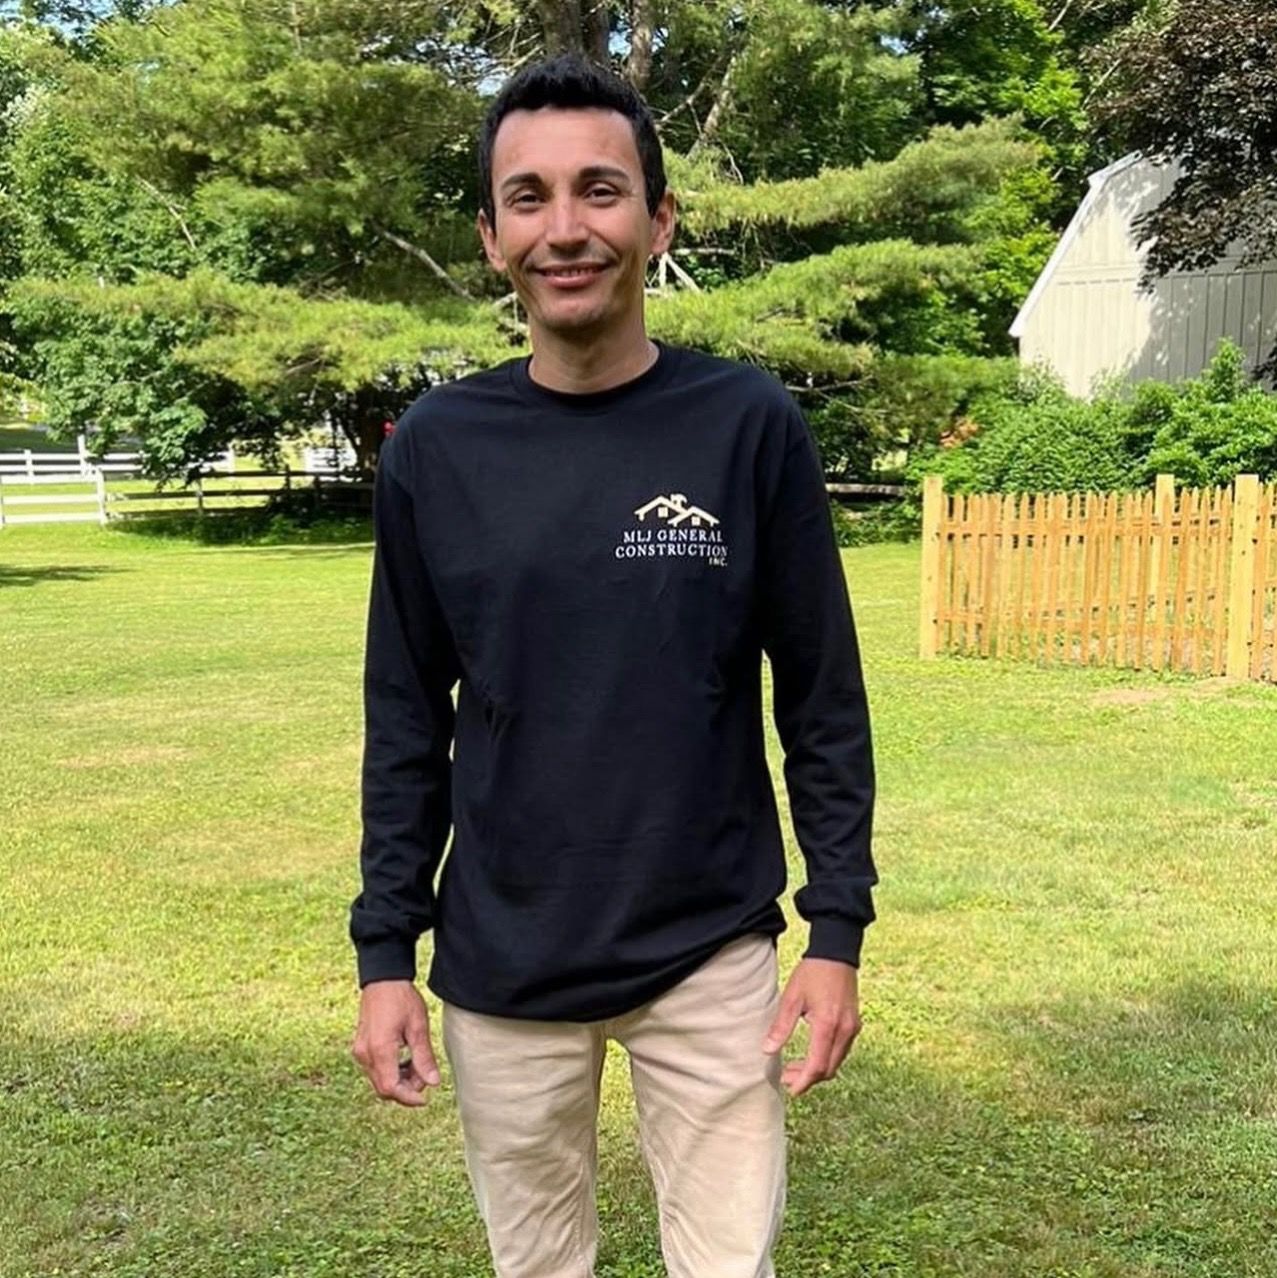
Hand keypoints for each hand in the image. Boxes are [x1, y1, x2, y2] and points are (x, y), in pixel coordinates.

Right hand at [351, 979, 441, 1107]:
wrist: (383, 979)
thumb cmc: (401, 999)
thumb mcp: (418, 1027)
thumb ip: (424, 1057)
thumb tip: (433, 1083)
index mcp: (380, 1049)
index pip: (391, 1088)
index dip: (408, 1097)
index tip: (424, 1099)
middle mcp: (365, 1054)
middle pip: (383, 1088)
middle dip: (405, 1089)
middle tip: (425, 1075)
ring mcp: (360, 1051)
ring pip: (378, 1080)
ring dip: (399, 1080)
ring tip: (417, 1064)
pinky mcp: (360, 1047)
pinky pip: (374, 1069)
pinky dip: (390, 1071)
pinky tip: (405, 1058)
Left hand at [761, 957, 861, 1097]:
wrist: (836, 954)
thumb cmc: (812, 973)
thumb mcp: (791, 997)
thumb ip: (781, 1026)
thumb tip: (767, 1050)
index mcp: (827, 1026)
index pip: (817, 1066)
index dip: (803, 1082)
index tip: (790, 1090)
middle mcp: (844, 1031)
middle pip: (828, 1069)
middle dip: (808, 1078)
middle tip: (786, 1078)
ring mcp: (853, 1028)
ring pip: (836, 1061)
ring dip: (817, 1069)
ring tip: (794, 1067)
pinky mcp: (854, 1024)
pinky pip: (842, 1050)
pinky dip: (826, 1058)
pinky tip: (811, 1053)